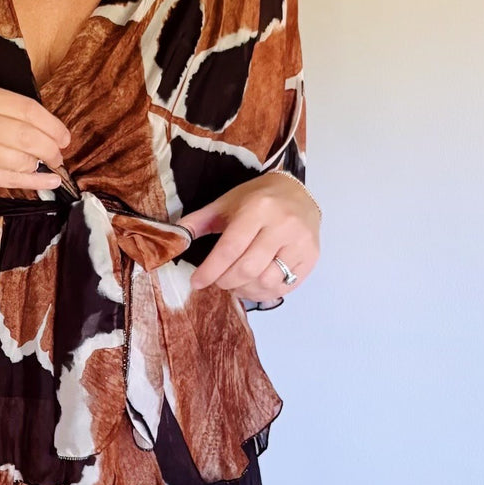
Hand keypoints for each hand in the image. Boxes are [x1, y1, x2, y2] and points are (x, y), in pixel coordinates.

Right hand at [0, 81, 70, 190]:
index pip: (26, 109)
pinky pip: (9, 179)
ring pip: (19, 160)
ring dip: (40, 164)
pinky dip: (34, 182)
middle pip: (26, 136)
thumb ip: (3, 109)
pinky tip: (49, 181)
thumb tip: (47, 129)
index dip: (52, 124)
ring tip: (47, 164)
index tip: (64, 135)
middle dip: (51, 147)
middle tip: (59, 153)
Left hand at [178, 172, 320, 303]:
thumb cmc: (257, 199)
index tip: (196, 282)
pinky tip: (253, 285)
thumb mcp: (225, 203)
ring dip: (245, 290)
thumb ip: (198, 222)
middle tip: (217, 282)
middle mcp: (282, 225)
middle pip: (248, 268)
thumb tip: (173, 239)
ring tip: (235, 284)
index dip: (210, 270)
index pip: (230, 248)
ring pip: (267, 281)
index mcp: (258, 208)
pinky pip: (285, 286)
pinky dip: (264, 292)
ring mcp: (300, 242)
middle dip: (226, 282)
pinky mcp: (311, 256)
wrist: (297, 192)